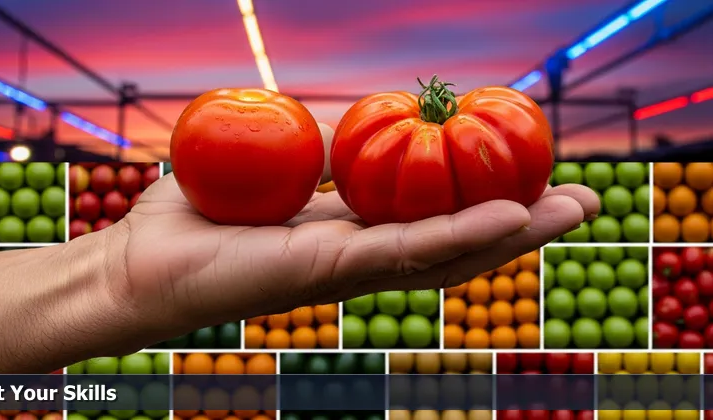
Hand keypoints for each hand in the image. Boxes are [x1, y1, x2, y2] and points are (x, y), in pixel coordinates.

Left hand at [105, 125, 599, 346]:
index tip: (531, 177)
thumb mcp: (272, 172)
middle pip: (457, 243)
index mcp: (350, 237)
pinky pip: (407, 251)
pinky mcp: (332, 272)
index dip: (487, 204)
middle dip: (522, 225)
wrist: (138, 268)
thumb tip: (355, 128)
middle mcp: (361, 261)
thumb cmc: (197, 221)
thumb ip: (319, 158)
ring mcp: (352, 272)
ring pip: (449, 254)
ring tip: (572, 210)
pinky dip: (462, 235)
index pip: (433, 222)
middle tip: (584, 200)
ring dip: (514, 233)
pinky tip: (510, 219)